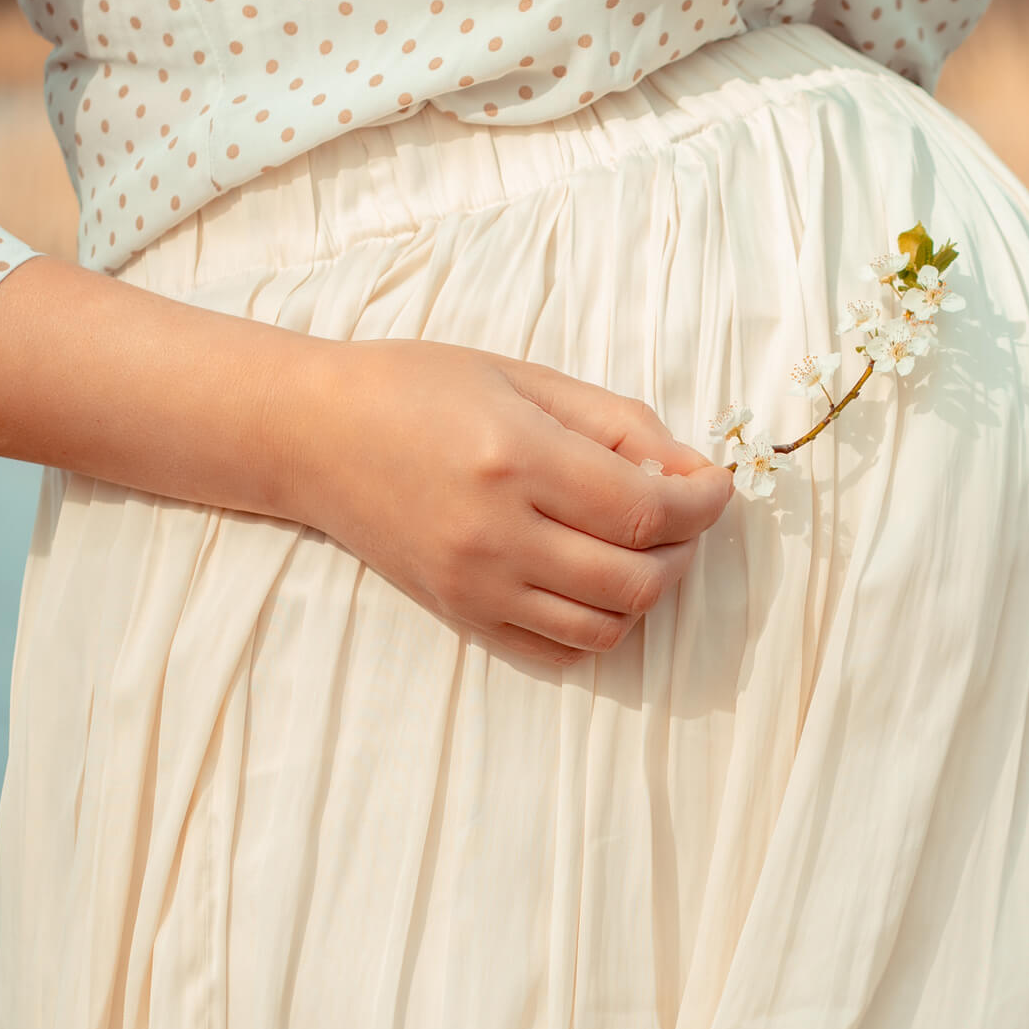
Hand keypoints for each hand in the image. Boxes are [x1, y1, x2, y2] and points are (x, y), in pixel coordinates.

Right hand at [290, 338, 734, 666]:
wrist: (312, 435)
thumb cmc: (418, 389)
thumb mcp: (525, 378)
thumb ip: (618, 424)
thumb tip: (692, 473)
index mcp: (517, 457)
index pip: (648, 510)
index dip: (704, 505)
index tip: (716, 488)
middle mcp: (497, 532)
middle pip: (638, 579)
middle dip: (685, 550)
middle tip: (682, 517)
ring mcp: (476, 584)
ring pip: (608, 625)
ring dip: (647, 592)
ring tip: (639, 547)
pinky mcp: (460, 615)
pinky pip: (559, 650)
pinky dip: (597, 626)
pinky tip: (592, 580)